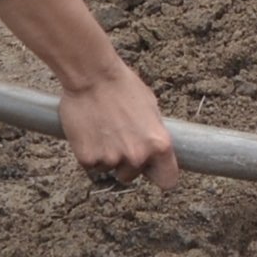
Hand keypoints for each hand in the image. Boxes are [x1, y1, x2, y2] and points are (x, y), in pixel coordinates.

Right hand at [58, 67, 179, 189]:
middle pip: (131, 175)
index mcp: (159, 145)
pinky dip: (88, 153)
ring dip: (106, 156)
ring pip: (109, 169)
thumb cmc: (123, 86)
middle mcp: (138, 157)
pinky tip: (89, 132)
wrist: (92, 76)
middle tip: (117, 137)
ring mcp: (112, 160)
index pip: (167, 180)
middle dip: (125, 162)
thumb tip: (154, 151)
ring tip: (102, 130)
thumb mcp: (151, 109)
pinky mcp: (88, 159)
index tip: (151, 170)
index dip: (158, 174)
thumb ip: (153, 135)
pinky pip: (90, 165)